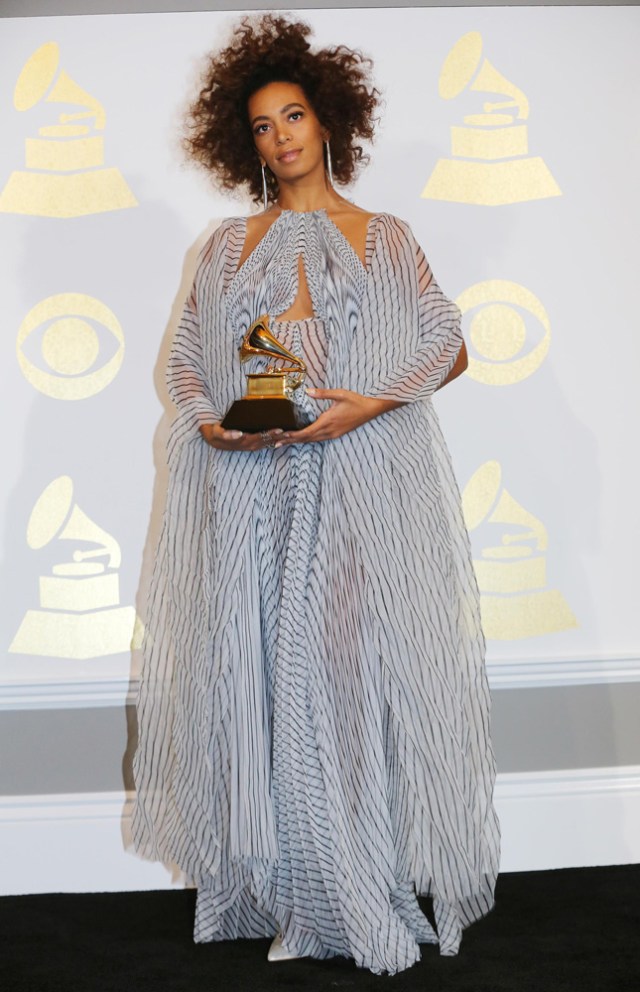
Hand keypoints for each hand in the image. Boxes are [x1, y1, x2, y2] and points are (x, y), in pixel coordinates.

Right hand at [199, 423, 283, 450]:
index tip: (280, 429)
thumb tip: (239, 433)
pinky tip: (279, 438)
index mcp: (244, 441)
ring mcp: (250, 446)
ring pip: (267, 443)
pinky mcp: (250, 444)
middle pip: (267, 440)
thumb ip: (228, 434)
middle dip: (279, 437)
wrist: (213, 439)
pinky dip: (272, 441)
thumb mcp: (219, 433)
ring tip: (289, 435)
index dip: (271, 433)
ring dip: (278, 440)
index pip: (261, 437)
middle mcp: (249, 445)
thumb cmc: (217, 433)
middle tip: (290, 432)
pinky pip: (264, 444)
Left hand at [275, 388, 400, 445]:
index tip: (283, 435)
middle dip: (291, 440)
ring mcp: (333, 434)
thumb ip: (323, 393)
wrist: (371, 410)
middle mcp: (329, 431)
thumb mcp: (340, 394)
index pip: (307, 432)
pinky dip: (307, 439)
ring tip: (284, 442)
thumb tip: (307, 391)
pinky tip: (301, 438)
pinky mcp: (336, 434)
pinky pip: (318, 439)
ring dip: (298, 441)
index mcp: (328, 421)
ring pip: (312, 440)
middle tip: (275, 443)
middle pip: (307, 439)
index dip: (294, 435)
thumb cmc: (356, 401)